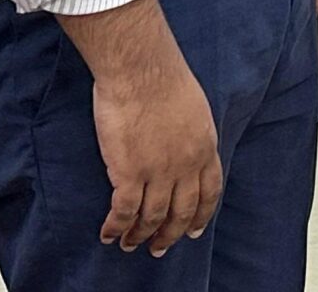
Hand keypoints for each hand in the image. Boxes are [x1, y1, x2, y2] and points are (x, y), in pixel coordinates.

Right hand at [59, 0, 221, 255]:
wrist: (142, 68)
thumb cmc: (163, 76)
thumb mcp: (194, 108)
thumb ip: (191, 133)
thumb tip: (183, 146)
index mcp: (205, 146)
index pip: (209, 191)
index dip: (201, 215)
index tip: (193, 230)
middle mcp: (186, 164)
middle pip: (182, 211)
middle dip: (170, 233)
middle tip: (160, 248)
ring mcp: (160, 171)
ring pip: (152, 217)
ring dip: (140, 235)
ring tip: (130, 244)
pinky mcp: (130, 173)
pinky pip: (124, 211)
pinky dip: (116, 227)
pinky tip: (108, 234)